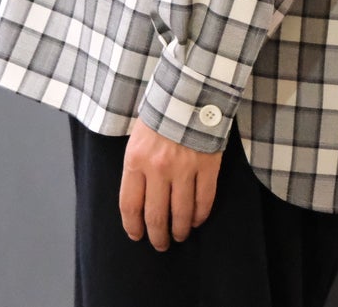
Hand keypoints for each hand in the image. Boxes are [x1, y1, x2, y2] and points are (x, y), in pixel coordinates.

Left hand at [120, 116, 221, 250]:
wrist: (191, 92)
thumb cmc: (161, 114)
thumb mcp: (138, 138)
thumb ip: (137, 165)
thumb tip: (139, 197)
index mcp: (135, 160)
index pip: (130, 205)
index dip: (133, 226)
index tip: (137, 236)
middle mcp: (158, 168)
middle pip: (155, 215)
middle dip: (157, 235)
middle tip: (160, 244)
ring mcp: (184, 168)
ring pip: (181, 212)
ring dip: (180, 229)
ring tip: (180, 236)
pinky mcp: (208, 165)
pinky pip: (204, 198)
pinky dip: (201, 214)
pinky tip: (197, 220)